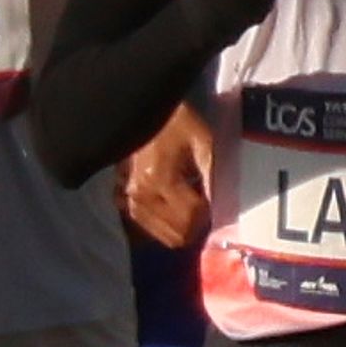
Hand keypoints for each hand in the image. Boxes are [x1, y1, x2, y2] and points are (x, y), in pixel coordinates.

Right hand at [119, 110, 210, 246]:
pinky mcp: (121, 201)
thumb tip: (223, 209)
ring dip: (181, 226)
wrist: (142, 110)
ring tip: (187, 201)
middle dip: (197, 225)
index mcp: (159, 179)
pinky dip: (164, 224)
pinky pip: (148, 229)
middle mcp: (139, 196)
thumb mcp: (204, 143)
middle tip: (204, 204)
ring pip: (163, 236)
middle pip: (177, 235)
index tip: (215, 201)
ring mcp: (126, 201)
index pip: (191, 219)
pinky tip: (171, 206)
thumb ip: (213, 178)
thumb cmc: (177, 123)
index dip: (209, 216)